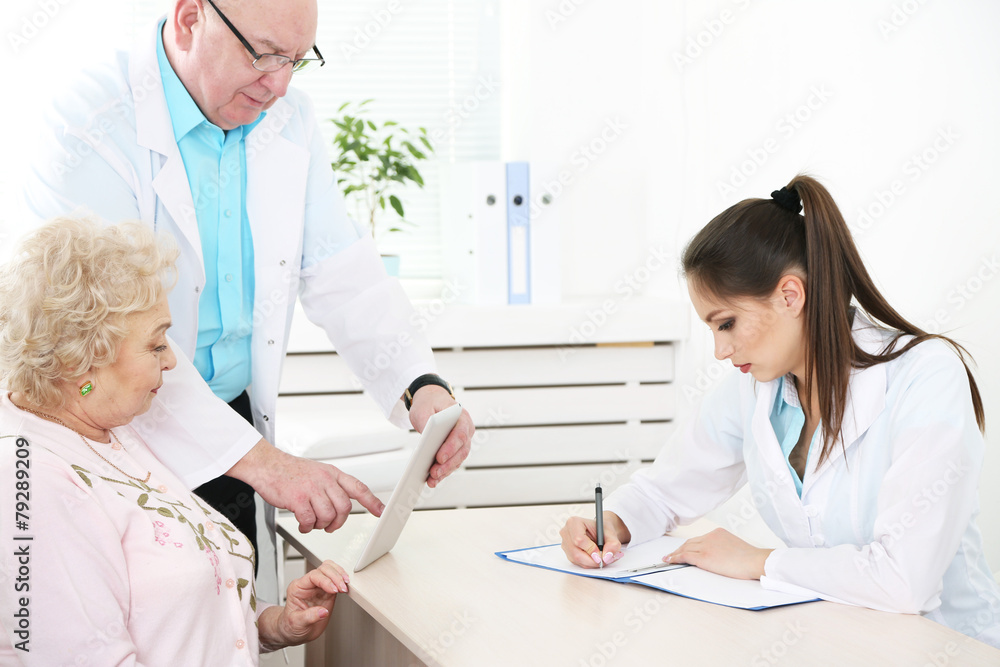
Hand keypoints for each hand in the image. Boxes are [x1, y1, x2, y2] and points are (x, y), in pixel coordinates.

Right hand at [229, 439, 384, 532]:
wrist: (267, 465)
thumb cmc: (290, 471)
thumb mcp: (318, 472)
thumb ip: (331, 486)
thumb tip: (343, 504)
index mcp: (332, 474)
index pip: (358, 488)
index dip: (372, 501)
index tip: (381, 511)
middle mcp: (325, 480)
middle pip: (344, 508)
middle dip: (338, 522)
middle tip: (330, 526)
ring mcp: (311, 489)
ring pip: (328, 516)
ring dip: (321, 525)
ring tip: (313, 523)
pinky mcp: (297, 499)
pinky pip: (309, 521)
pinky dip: (307, 527)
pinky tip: (303, 524)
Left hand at [259, 560, 348, 649]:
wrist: (295, 632)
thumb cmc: (291, 626)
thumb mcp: (297, 623)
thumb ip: (309, 617)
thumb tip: (323, 612)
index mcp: (298, 588)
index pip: (313, 576)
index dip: (326, 581)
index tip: (334, 590)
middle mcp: (308, 585)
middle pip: (323, 569)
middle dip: (335, 576)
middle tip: (342, 587)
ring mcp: (318, 587)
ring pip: (330, 569)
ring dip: (340, 575)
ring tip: (345, 585)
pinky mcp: (327, 591)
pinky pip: (336, 579)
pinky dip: (342, 580)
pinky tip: (346, 586)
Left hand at [407, 386, 473, 487]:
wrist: (432, 402)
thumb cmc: (429, 404)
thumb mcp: (423, 408)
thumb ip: (426, 421)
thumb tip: (426, 440)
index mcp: (462, 417)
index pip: (460, 434)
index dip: (451, 447)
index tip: (439, 458)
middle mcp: (466, 430)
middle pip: (461, 451)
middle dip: (447, 464)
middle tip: (434, 473)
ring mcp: (463, 442)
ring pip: (458, 460)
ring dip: (445, 471)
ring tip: (432, 480)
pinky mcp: (455, 450)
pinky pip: (452, 463)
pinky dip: (443, 472)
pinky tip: (433, 480)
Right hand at [560, 512, 630, 567]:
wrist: (600, 532)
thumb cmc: (602, 529)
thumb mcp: (611, 533)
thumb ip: (612, 544)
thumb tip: (608, 556)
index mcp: (574, 522)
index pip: (579, 539)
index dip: (591, 549)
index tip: (601, 553)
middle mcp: (566, 533)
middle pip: (576, 553)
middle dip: (593, 560)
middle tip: (605, 559)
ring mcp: (565, 544)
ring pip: (577, 560)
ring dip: (592, 563)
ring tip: (602, 557)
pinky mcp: (567, 553)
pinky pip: (577, 563)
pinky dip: (589, 564)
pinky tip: (595, 558)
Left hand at [665, 528, 772, 579]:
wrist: (755, 561)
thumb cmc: (750, 558)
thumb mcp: (734, 547)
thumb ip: (723, 548)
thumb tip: (718, 556)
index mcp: (718, 533)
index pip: (699, 539)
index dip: (689, 545)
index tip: (684, 549)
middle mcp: (710, 536)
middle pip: (690, 542)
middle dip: (679, 549)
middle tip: (672, 554)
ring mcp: (706, 546)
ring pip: (685, 548)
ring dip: (675, 554)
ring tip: (668, 558)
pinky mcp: (704, 557)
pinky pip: (684, 556)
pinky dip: (675, 558)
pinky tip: (669, 561)